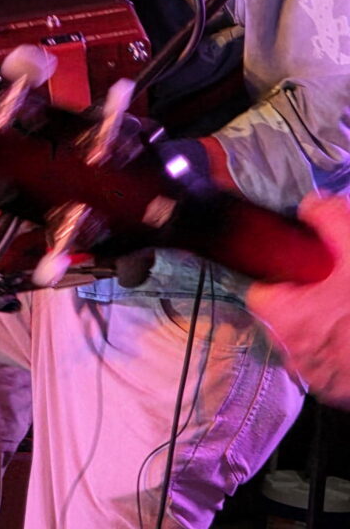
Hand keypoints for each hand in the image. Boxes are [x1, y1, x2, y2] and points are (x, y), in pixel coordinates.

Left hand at [247, 194, 347, 407]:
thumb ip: (327, 217)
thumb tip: (311, 206)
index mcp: (284, 317)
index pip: (258, 291)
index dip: (277, 275)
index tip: (298, 269)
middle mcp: (290, 351)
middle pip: (282, 314)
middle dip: (304, 297)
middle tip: (332, 285)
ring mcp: (314, 376)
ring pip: (305, 338)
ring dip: (322, 324)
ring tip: (345, 308)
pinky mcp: (334, 391)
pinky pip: (326, 362)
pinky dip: (338, 347)